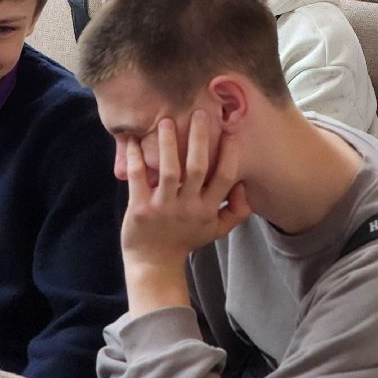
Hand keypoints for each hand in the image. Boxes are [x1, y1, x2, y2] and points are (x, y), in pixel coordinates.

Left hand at [121, 111, 250, 312]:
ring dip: (168, 143)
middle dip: (199, 139)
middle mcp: (188, 207)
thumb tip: (244, 185)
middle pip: (198, 168)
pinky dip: (136, 159)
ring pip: (169, 170)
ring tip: (166, 120)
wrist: (154, 264)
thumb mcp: (217, 230)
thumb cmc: (186, 240)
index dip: (230, 154)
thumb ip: (237, 210)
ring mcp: (163, 208)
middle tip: (198, 113)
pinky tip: (133, 141)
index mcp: (208, 209)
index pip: (225, 178)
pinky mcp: (140, 209)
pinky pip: (139, 179)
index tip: (229, 131)